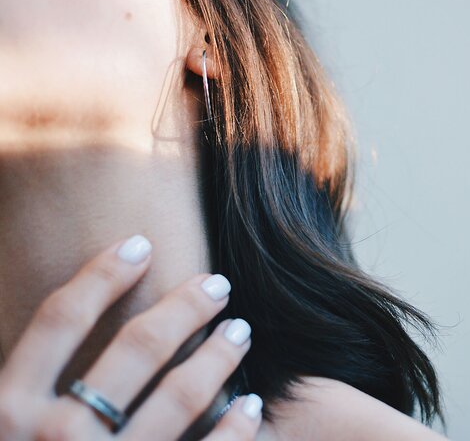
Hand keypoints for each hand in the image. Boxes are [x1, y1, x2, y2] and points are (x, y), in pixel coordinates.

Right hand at [0, 235, 260, 439]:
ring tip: (242, 331)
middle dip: (185, 306)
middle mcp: (54, 437)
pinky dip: (235, 429)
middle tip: (219, 284)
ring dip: (219, 354)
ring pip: (181, 393)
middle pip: (136, 346)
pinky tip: (252, 408)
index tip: (140, 243)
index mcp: (4, 414)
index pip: (59, 319)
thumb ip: (14, 393)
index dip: (101, 273)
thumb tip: (32, 355)